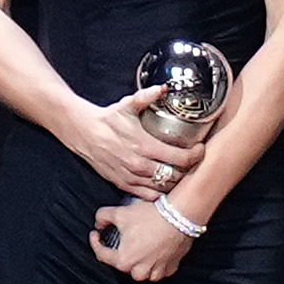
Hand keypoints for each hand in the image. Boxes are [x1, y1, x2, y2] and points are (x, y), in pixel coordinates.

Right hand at [66, 95, 195, 197]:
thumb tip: (164, 88)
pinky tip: (163, 183)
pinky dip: (158, 192)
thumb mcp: (127, 105)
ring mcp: (131, 177)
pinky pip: (147, 195)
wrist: (83, 133)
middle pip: (175, 176)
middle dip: (188, 169)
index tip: (199, 149)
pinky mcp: (123, 184)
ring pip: (162, 188)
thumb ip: (147, 96)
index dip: (195, 155)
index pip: (180, 158)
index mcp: (144, 146)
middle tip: (192, 161)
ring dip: (174, 182)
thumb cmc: (107, 119)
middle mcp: (139, 165)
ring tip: (180, 172)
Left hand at [90, 198, 190, 283]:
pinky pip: (158, 269)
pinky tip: (154, 249)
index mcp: (123, 261)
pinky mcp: (171, 268)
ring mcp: (157, 272)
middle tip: (122, 237)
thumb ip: (102, 217)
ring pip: (141, 270)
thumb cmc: (151, 217)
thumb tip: (99, 223)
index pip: (101, 255)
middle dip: (119, 251)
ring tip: (139, 244)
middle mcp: (139, 271)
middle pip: (122, 264)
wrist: (180, 217)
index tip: (95, 233)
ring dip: (138, 259)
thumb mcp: (119, 213)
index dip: (94, 242)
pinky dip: (154, 261)